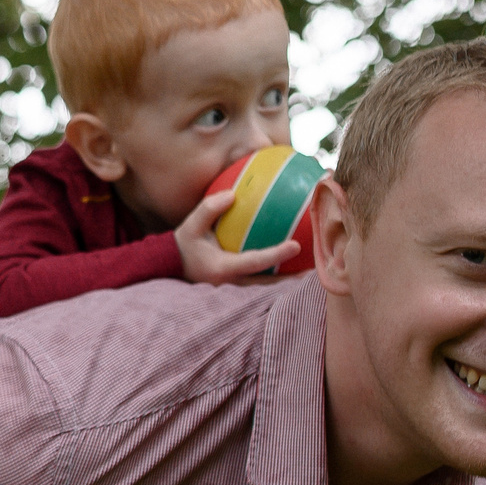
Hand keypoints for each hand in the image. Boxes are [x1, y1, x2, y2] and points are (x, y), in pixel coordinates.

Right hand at [175, 189, 300, 283]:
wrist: (170, 268)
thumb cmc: (183, 246)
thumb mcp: (190, 225)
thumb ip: (209, 209)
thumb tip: (232, 194)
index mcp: (222, 268)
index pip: (255, 261)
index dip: (276, 255)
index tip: (296, 246)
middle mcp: (232, 284)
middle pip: (269, 284)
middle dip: (292, 279)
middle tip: (315, 269)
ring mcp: (235, 291)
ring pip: (267, 289)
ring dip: (288, 282)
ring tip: (310, 273)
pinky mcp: (236, 290)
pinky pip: (261, 285)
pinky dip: (276, 278)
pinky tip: (291, 269)